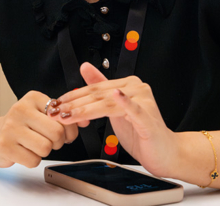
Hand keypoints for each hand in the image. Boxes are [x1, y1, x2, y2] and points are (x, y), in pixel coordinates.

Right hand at [0, 91, 77, 167]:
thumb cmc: (22, 126)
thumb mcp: (41, 114)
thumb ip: (64, 116)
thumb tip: (85, 120)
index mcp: (33, 98)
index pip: (64, 116)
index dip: (68, 129)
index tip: (61, 131)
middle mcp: (20, 109)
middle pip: (56, 133)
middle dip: (57, 143)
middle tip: (48, 141)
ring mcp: (10, 127)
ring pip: (46, 148)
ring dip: (44, 152)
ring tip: (33, 145)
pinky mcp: (4, 146)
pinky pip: (33, 161)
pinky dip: (32, 160)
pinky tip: (24, 152)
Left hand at [52, 63, 177, 175]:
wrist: (165, 152)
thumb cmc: (141, 132)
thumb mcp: (115, 110)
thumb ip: (101, 88)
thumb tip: (85, 67)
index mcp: (128, 84)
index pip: (95, 89)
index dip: (73, 96)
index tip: (56, 104)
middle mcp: (137, 88)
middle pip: (99, 95)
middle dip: (73, 104)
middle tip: (55, 111)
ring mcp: (143, 101)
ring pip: (108, 104)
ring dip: (85, 110)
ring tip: (67, 115)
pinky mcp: (148, 118)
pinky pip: (134, 109)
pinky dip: (124, 102)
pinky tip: (116, 96)